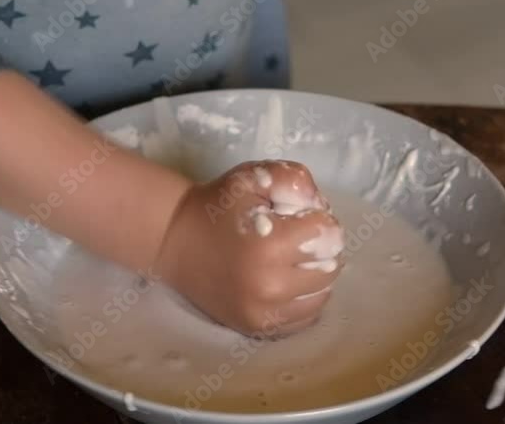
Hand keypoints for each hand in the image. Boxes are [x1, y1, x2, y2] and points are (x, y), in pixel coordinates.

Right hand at [153, 160, 343, 335]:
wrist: (175, 240)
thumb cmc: (217, 206)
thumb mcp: (253, 177)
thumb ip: (295, 180)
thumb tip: (321, 208)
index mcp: (270, 245)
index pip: (329, 235)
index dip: (318, 219)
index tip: (298, 217)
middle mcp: (270, 286)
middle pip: (330, 268)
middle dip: (320, 249)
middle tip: (297, 239)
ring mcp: (262, 312)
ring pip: (321, 297)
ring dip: (315, 276)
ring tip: (293, 262)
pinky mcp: (256, 327)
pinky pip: (302, 319)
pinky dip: (302, 300)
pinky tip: (287, 283)